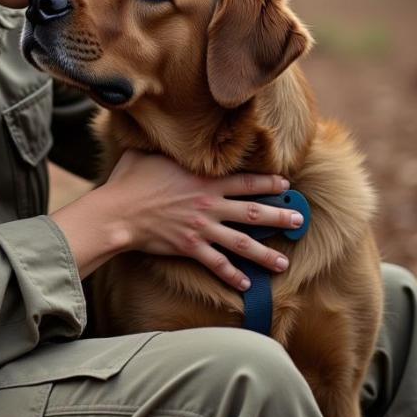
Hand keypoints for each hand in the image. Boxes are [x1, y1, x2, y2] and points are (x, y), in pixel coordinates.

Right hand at [103, 149, 300, 290]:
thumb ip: (163, 147)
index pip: (244, 181)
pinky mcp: (189, 247)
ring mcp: (201, 228)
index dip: (268, 183)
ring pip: (242, 243)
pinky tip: (245, 284)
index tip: (285, 185)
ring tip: (283, 263)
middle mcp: (209, 204)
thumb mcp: (147, 154)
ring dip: (265, 254)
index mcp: (203, 180)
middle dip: (279, 217)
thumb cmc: (130, 180)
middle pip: (253, 212)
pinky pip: (216, 264)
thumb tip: (159, 132)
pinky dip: (231, 275)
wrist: (118, 211)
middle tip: (299, 221)